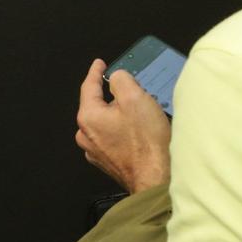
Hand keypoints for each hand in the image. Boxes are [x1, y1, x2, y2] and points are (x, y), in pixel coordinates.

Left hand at [76, 59, 170, 193]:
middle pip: (98, 105)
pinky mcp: (108, 161)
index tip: (99, 64)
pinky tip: (140, 133)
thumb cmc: (146, 142)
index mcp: (89, 117)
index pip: (88, 86)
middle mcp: (87, 135)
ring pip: (106, 122)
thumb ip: (121, 80)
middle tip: (134, 92)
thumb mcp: (136, 98)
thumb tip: (117, 77)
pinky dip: (123, 131)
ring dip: (121, 116)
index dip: (95, 71)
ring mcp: (96, 150)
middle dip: (114, 97)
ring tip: (142, 116)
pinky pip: (113, 137)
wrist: (154, 177)